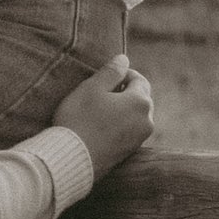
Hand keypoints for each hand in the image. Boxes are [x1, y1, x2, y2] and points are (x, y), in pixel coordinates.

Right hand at [51, 59, 153, 183]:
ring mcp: (139, 139)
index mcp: (141, 102)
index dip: (121, 74)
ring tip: (97, 110)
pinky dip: (118, 125)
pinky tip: (98, 127)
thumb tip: (123, 59)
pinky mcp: (129, 152)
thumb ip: (111, 71)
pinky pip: (128, 131)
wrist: (72, 160)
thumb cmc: (79, 119)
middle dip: (123, 92)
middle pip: (140, 97)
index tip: (103, 78)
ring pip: (134, 115)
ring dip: (120, 109)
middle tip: (99, 93)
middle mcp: (147, 121)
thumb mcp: (92, 88)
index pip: (138, 79)